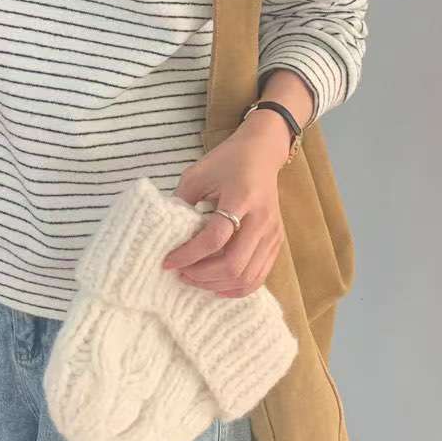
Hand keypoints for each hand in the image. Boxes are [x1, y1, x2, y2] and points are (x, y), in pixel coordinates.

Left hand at [162, 115, 289, 297]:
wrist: (262, 153)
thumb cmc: (227, 161)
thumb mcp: (197, 174)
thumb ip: (181, 203)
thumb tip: (165, 235)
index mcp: (241, 197)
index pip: (215, 238)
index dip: (188, 254)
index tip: (166, 261)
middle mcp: (261, 219)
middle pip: (233, 264)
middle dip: (201, 275)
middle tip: (180, 272)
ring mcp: (272, 233)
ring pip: (247, 277)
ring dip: (216, 284)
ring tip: (194, 278)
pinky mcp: (276, 243)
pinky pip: (258, 276)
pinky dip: (236, 287)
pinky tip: (215, 284)